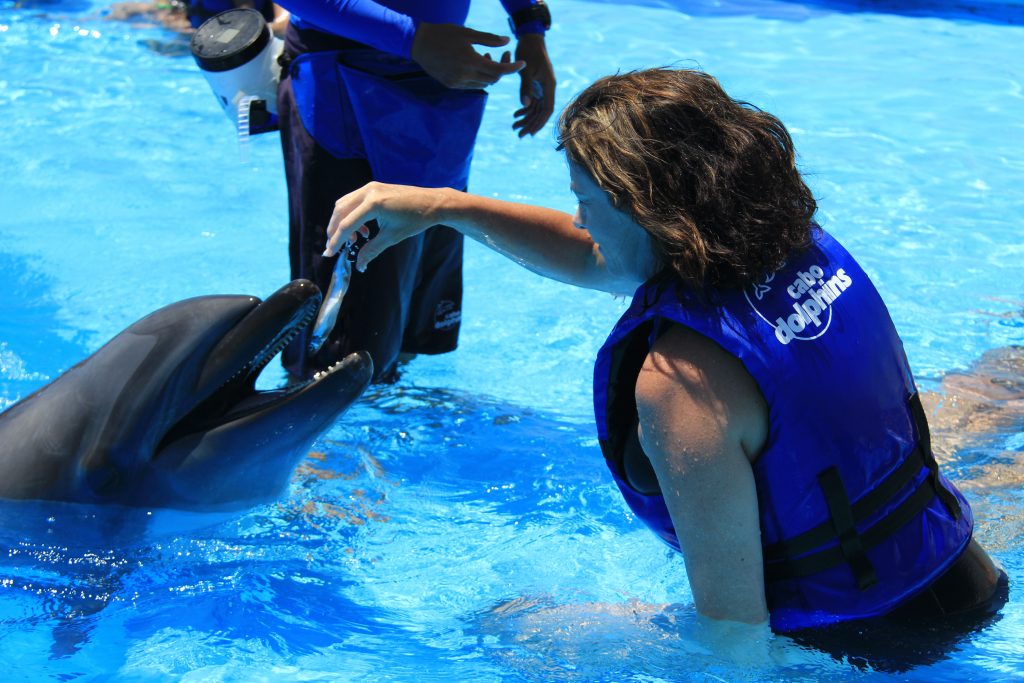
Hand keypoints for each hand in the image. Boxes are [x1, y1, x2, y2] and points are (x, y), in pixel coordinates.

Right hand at [324, 182, 449, 271]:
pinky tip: (364, 230)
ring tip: (354, 240)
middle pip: (340, 212)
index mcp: (374, 204)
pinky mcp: (373, 187)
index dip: (336, 241)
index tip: (329, 253)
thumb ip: (372, 250)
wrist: (432, 203)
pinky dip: (352, 215)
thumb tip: (359, 265)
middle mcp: (369, 191)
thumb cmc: (415, 220)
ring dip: (342, 222)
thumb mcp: (392, 237)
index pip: (347, 224)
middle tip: (335, 247)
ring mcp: (370, 187)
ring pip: (344, 204)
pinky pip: (354, 200)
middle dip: (335, 231)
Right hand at [411, 22, 524, 88]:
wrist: (419, 43)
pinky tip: (474, 65)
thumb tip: (506, 42)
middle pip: (493, 79)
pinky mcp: (451, 85)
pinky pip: (471, 86)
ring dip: (489, 74)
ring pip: (483, 85)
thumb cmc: (444, 34)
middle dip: (501, 69)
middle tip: (502, 56)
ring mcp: (457, 83)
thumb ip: (489, 39)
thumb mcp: (468, 33)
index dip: (512, 68)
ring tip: (485, 57)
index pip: (498, 70)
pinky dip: (478, 78)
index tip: (522, 63)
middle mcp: (465, 76)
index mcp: (471, 62)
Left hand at [513, 33, 555, 136]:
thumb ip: (526, 87)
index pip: (547, 110)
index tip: (530, 133)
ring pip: (535, 109)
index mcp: (549, 86)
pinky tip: (516, 115)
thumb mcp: (526, 70)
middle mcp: (547, 89)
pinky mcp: (536, 86)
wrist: (530, 39)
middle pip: (540, 112)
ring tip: (514, 127)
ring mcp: (542, 88)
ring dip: (526, 119)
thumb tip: (525, 105)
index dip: (539, 123)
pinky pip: (532, 102)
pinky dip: (524, 109)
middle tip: (519, 135)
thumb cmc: (529, 51)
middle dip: (530, 124)